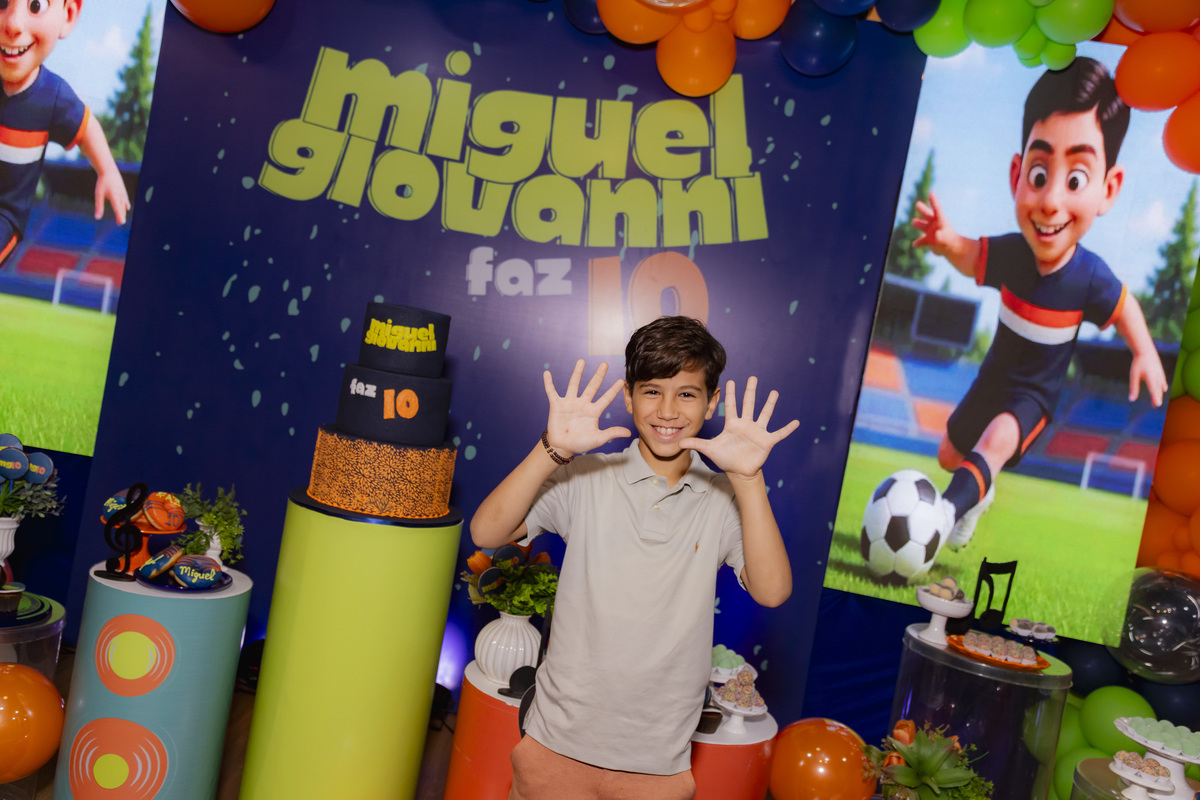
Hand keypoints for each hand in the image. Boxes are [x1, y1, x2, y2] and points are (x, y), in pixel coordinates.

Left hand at [95, 170, 129, 224]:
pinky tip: (126, 208)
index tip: (121, 222)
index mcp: (114, 196)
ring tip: (122, 218)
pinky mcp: (123, 190)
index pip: (117, 208)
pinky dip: (125, 205)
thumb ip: (99, 206)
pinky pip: (125, 200)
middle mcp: (120, 195)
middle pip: (121, 208)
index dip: (119, 216)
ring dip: (123, 211)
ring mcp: (123, 193)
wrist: (109, 169)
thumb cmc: (102, 182)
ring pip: (123, 204)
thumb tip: (97, 218)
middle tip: (120, 223)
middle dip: (121, 215)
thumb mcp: (98, 194)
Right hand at [543, 359, 630, 457]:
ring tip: (582, 361)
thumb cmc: (580, 443)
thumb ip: (612, 433)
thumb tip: (629, 432)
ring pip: (574, 384)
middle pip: (592, 386)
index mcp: (593, 411)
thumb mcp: (598, 438)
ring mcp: (570, 403)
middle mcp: (582, 404)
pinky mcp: (557, 405)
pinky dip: (548, 383)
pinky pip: (552, 392)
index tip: (622, 381)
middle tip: (604, 364)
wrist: (562, 447)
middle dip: (598, 375)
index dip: (613, 390)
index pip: (606, 398)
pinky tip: (547, 373)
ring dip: (577, 373)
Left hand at [681, 377, 798, 479]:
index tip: (731, 381)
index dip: (731, 394)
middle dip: (750, 391)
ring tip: (774, 392)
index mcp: (733, 424)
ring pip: (764, 415)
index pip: (731, 406)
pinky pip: (779, 433)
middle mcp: (746, 424)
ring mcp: (757, 432)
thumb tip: (678, 443)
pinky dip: (787, 428)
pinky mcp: (767, 441)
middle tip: (753, 377)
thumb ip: (696, 443)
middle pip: (749, 405)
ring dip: (770, 404)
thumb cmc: (725, 458)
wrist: (739, 471)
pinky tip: (796, 422)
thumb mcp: (709, 449)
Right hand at [912, 190, 956, 256]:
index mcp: (941, 220)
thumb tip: (936, 235)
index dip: (933, 201)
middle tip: (918, 204)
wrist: (952, 249)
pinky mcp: (928, 240)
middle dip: (922, 209)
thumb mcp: (944, 238)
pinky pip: (921, 241)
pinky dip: (918, 243)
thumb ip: (940, 236)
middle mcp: (934, 224)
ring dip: (917, 223)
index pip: (937, 209)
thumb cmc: (950, 241)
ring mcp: (930, 231)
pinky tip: (915, 244)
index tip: (931, 192)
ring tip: (914, 222)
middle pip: (927, 214)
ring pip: (922, 225)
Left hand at [1130, 350, 1167, 406]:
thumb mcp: (1134, 375)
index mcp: (1150, 378)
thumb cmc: (1138, 363)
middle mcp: (1157, 376)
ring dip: (1159, 392)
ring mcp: (1159, 373)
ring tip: (1158, 399)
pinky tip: (1164, 388)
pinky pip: (1162, 380)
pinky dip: (1162, 385)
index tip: (1156, 405)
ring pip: (1160, 385)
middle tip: (1156, 405)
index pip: (1153, 390)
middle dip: (1157, 397)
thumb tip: (1131, 400)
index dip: (1155, 398)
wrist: (1145, 349)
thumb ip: (1133, 387)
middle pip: (1157, 389)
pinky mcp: (1160, 369)